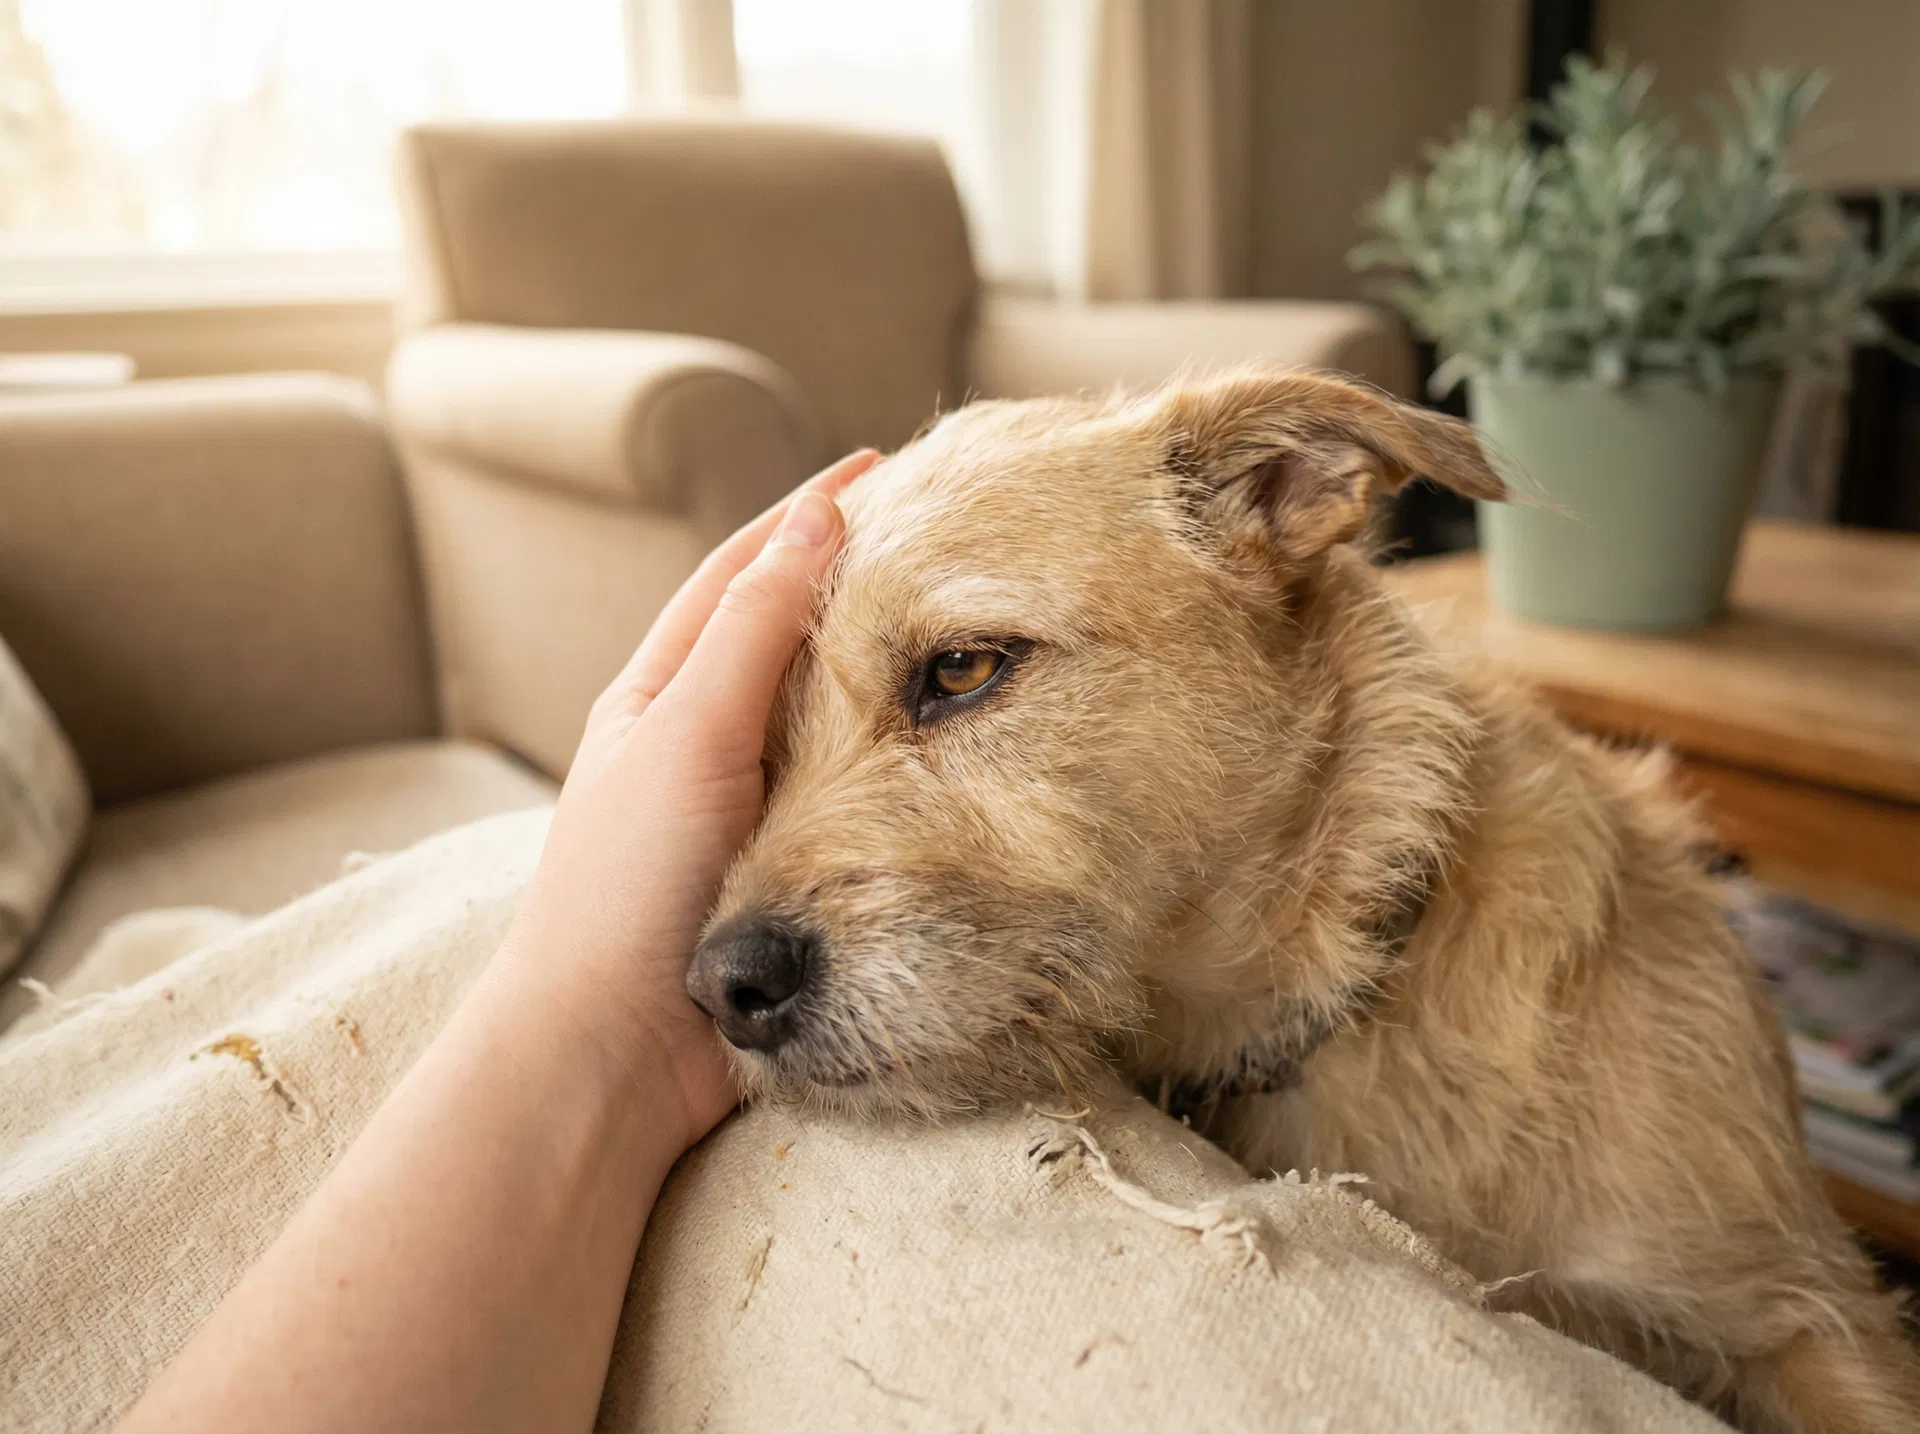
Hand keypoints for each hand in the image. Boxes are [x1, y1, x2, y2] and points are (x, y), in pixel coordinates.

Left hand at [495, 451, 877, 1149]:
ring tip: (952, 621)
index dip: (805, 517)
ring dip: (875, 664)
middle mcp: (696, 742)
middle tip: (935, 535)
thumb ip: (754, 629)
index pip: (740, 575)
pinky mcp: (782, 872)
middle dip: (849, 579)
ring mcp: (741, 808)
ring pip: (822, 714)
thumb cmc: (627, 883)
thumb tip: (813, 518)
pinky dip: (886, 751)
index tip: (879, 469)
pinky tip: (935, 745)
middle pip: (782, 636)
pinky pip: (844, 788)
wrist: (612, 1051)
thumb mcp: (689, 732)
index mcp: (657, 694)